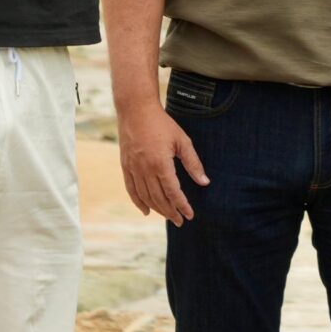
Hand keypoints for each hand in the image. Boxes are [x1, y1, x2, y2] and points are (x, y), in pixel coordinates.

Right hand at [117, 103, 207, 225]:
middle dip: (171, 212)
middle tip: (181, 221)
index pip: (173, 192)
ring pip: (145, 197)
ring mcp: (133, 168)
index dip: (182, 206)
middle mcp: (145, 169)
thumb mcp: (182, 141)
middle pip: (159, 198)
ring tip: (168, 216)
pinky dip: (138, 202)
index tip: (190, 215)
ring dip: (157, 210)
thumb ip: (193, 163)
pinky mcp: (125, 166)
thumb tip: (205, 182)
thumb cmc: (162, 124)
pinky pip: (131, 189)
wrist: (136, 110)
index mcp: (160, 163)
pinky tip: (146, 211)